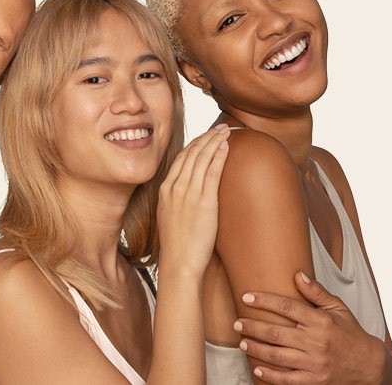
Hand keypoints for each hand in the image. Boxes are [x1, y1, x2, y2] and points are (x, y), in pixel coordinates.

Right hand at [156, 124, 230, 272]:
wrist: (179, 263)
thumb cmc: (177, 245)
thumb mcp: (170, 217)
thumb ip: (178, 201)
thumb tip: (189, 195)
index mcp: (165, 190)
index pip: (179, 159)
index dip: (194, 145)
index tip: (205, 137)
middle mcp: (174, 188)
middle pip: (191, 154)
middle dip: (206, 137)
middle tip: (219, 127)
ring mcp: (188, 194)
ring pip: (201, 158)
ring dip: (214, 141)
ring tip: (226, 131)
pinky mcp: (204, 202)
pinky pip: (212, 172)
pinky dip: (219, 156)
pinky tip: (226, 147)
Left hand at [235, 272, 387, 384]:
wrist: (370, 365)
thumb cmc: (351, 334)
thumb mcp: (339, 309)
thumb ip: (317, 293)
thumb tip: (297, 274)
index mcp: (321, 321)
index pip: (286, 307)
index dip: (264, 300)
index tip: (247, 297)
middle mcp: (316, 342)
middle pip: (275, 332)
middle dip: (252, 327)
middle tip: (238, 323)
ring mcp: (315, 363)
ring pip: (276, 355)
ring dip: (256, 349)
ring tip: (242, 343)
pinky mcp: (314, 381)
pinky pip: (287, 379)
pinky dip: (270, 375)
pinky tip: (257, 368)